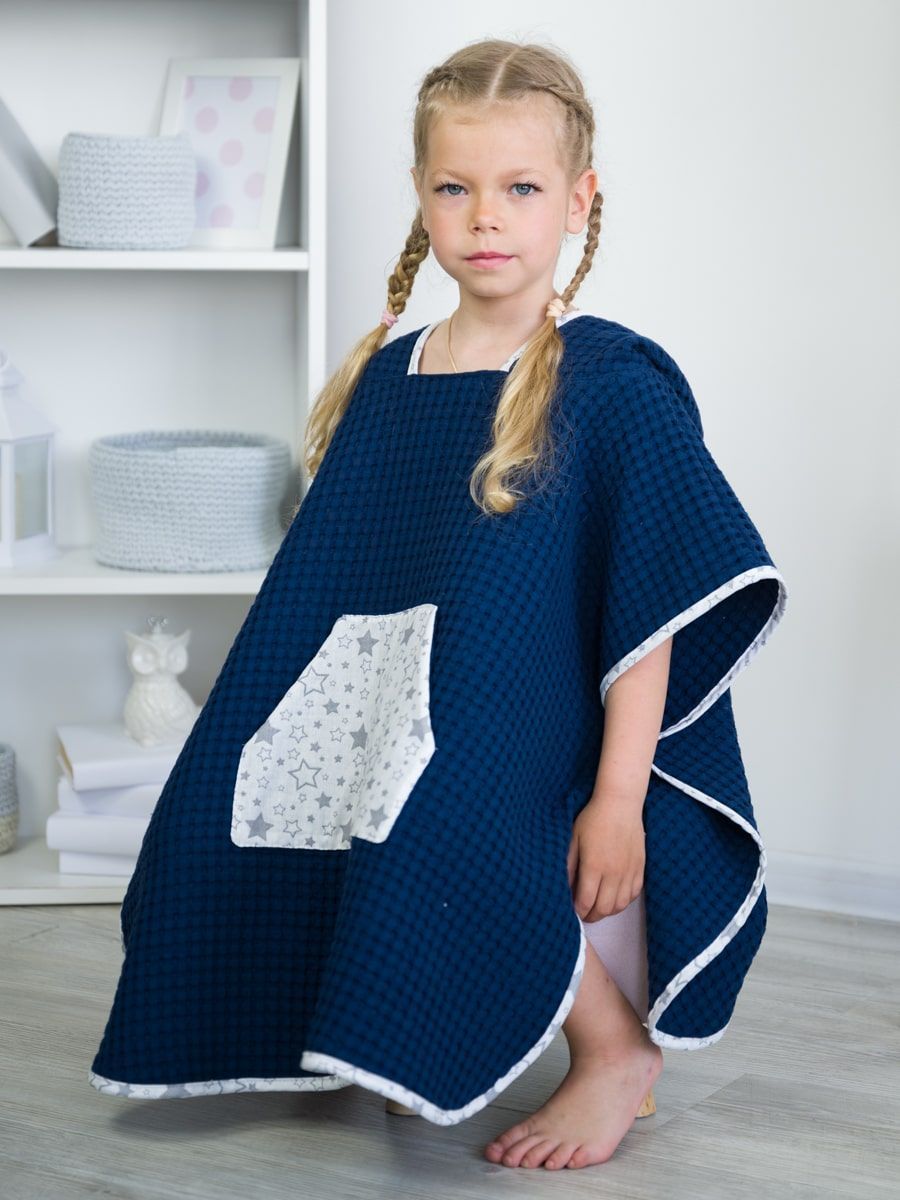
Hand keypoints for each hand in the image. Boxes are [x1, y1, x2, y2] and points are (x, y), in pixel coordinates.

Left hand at [567, 793, 645, 921]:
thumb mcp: (573, 839)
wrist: (620, 804)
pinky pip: (633, 895)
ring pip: (620, 905)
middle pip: (603, 909)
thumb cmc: (594, 818)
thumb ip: (569, 865)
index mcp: (594, 865)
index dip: (578, 911)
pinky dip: (623, 901)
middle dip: (592, 916)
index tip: (573, 911)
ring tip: (598, 908)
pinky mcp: (640, 868)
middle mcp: (613, 872)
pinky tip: (614, 897)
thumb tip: (565, 887)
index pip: (586, 901)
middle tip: (584, 914)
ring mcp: (629, 871)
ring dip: (607, 911)